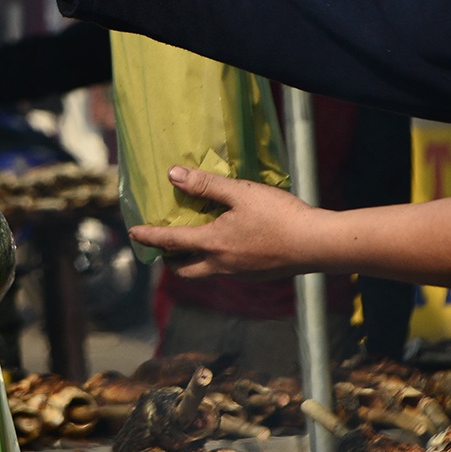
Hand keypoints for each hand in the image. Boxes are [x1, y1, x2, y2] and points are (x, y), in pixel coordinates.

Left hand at [127, 165, 324, 278]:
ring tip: (193, 244)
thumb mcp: (241, 193)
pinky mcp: (256, 276)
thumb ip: (206, 185)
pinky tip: (228, 246)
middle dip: (168, 260)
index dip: (149, 237)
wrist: (317, 244)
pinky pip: (225, 271)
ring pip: (205, 272)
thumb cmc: (279, 215)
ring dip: (192, 261)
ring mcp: (239, 274)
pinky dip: (215, 261)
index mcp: (213, 244)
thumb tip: (173, 175)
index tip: (133, 233)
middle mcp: (221, 264)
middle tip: (162, 247)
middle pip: (183, 270)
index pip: (170, 241)